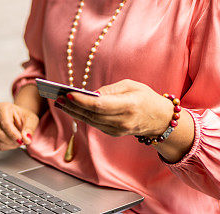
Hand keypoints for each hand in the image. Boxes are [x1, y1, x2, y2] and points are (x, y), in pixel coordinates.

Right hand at [0, 102, 38, 149]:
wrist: (20, 118)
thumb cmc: (24, 116)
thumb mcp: (31, 119)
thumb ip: (29, 128)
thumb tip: (26, 138)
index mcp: (3, 107)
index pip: (5, 123)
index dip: (13, 133)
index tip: (21, 139)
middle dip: (11, 140)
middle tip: (21, 141)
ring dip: (9, 144)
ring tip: (18, 141)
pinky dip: (6, 146)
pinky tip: (13, 142)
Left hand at [53, 79, 172, 136]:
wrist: (160, 119)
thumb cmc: (146, 97)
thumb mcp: (131, 85)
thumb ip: (110, 90)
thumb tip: (91, 94)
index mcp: (129, 106)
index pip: (100, 106)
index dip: (82, 101)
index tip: (68, 94)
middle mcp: (122, 121)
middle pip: (92, 115)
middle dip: (73, 106)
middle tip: (58, 97)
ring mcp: (118, 130)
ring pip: (91, 121)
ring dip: (74, 112)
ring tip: (60, 102)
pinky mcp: (115, 133)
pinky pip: (95, 124)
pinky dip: (82, 116)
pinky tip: (72, 109)